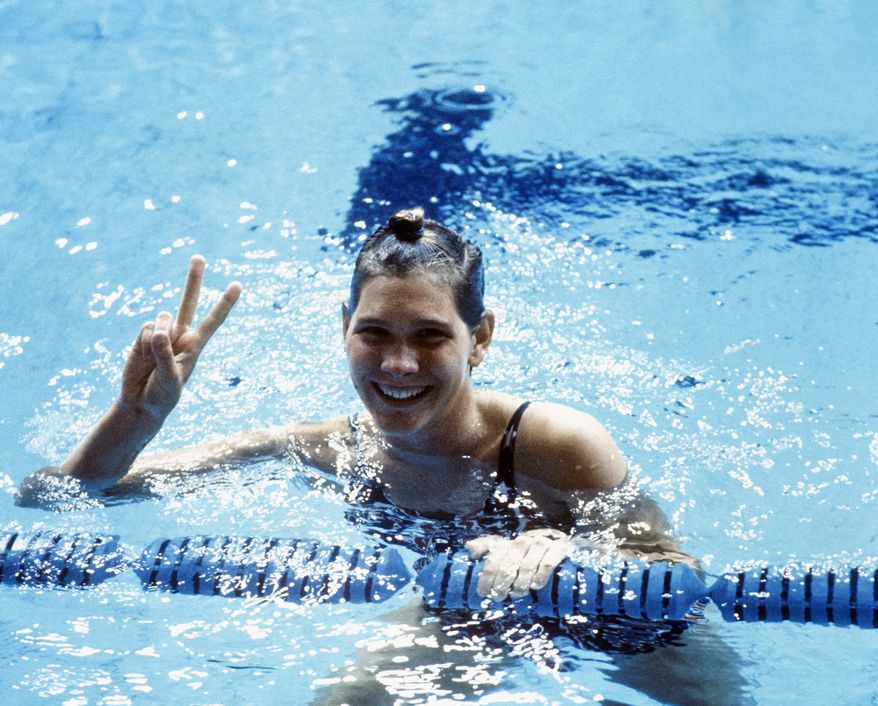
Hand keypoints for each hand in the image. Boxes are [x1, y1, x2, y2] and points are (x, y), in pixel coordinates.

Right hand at [120, 255, 241, 422]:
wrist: (141, 404)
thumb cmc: (162, 396)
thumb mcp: (169, 380)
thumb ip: (164, 355)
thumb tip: (157, 330)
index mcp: (196, 346)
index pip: (214, 321)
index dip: (225, 303)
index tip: (238, 285)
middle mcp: (181, 335)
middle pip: (188, 302)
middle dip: (193, 280)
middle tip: (199, 257)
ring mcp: (161, 334)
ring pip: (161, 317)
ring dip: (157, 337)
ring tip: (155, 359)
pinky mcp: (143, 336)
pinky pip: (145, 328)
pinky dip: (142, 343)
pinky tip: (143, 357)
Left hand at [465, 529, 569, 599]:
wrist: (560, 546)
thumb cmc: (528, 554)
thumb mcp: (508, 550)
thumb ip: (487, 547)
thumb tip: (468, 547)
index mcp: (509, 544)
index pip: (494, 559)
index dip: (486, 577)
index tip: (482, 593)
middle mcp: (523, 542)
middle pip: (508, 565)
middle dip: (501, 583)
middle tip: (499, 597)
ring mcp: (541, 545)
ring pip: (526, 566)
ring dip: (520, 583)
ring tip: (517, 594)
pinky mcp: (558, 549)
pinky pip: (546, 564)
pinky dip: (540, 576)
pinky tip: (535, 585)